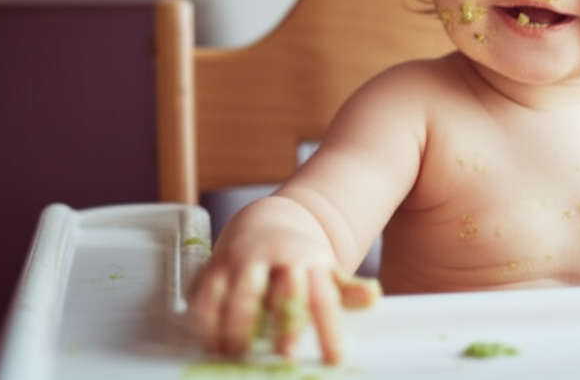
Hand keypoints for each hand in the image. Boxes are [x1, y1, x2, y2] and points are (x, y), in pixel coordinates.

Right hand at [191, 260, 379, 363]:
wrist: (268, 220)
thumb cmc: (299, 259)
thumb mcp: (325, 271)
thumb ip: (346, 290)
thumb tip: (373, 297)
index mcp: (310, 263)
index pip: (323, 299)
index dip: (329, 331)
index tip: (334, 360)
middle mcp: (279, 259)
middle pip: (285, 290)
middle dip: (285, 321)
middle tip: (285, 354)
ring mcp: (246, 261)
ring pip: (243, 292)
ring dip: (239, 325)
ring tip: (238, 352)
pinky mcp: (217, 266)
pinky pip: (208, 293)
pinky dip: (207, 319)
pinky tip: (211, 341)